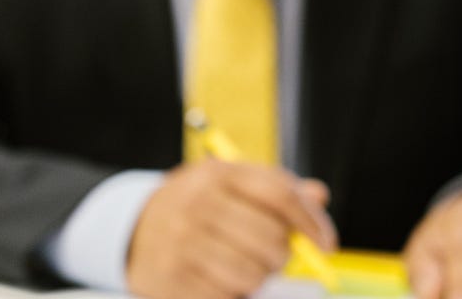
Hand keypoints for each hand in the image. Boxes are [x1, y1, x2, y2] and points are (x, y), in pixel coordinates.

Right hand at [126, 160, 336, 298]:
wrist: (134, 229)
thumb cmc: (199, 208)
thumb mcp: (233, 187)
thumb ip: (277, 191)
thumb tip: (319, 195)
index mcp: (217, 174)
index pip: (279, 193)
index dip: (311, 221)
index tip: (327, 245)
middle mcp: (196, 203)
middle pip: (270, 238)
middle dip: (282, 256)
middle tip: (274, 258)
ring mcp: (180, 242)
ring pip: (252, 274)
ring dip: (258, 279)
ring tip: (246, 269)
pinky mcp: (169, 278)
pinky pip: (225, 297)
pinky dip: (233, 295)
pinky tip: (222, 282)